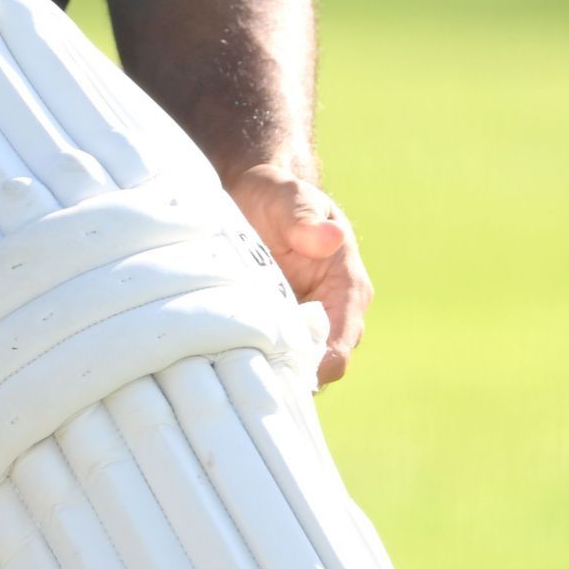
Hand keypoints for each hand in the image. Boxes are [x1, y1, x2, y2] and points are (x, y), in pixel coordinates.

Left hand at [226, 161, 371, 386]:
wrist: (255, 196)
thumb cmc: (277, 196)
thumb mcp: (288, 198)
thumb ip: (305, 217)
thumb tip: (330, 238)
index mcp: (348, 287)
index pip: (341, 346)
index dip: (313, 364)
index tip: (272, 362)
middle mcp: (334, 314)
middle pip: (318, 368)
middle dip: (285, 372)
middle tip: (241, 365)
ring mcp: (305, 325)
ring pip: (293, 368)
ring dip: (265, 368)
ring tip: (227, 360)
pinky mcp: (279, 329)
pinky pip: (270, 358)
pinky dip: (251, 359)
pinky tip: (221, 353)